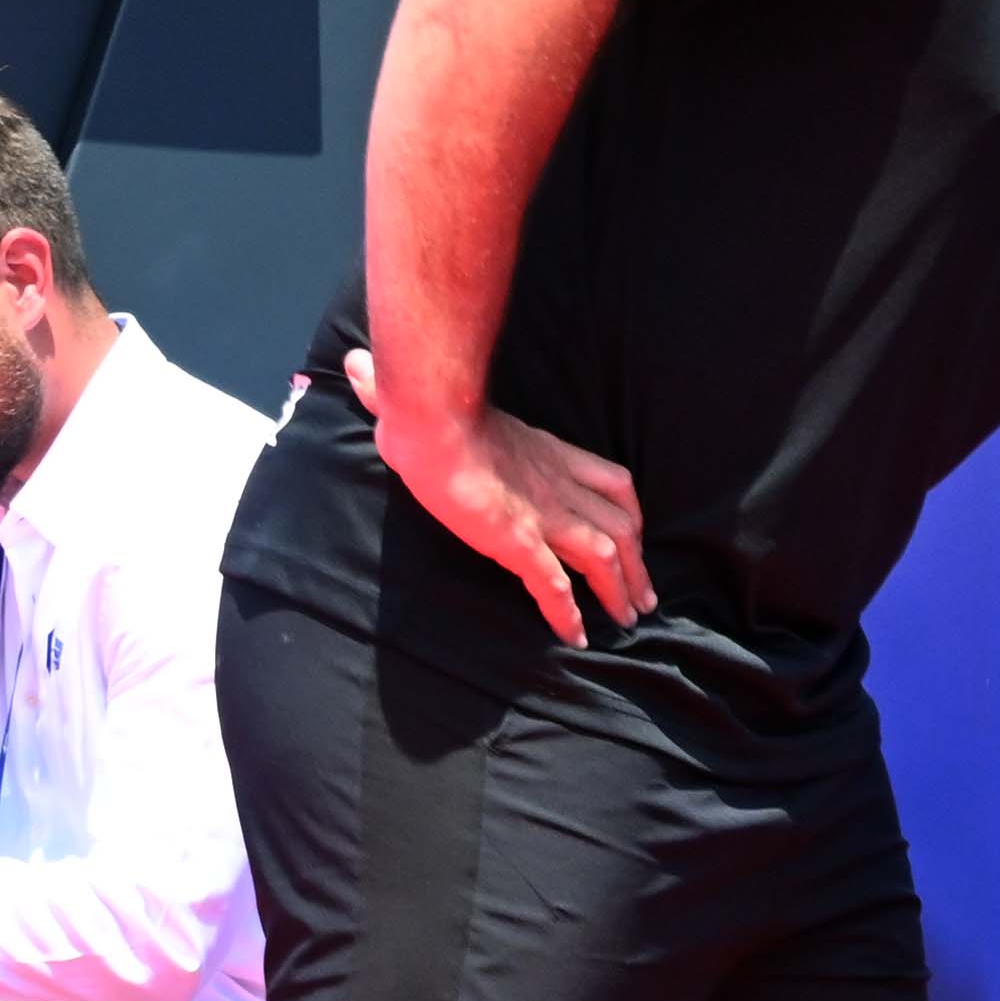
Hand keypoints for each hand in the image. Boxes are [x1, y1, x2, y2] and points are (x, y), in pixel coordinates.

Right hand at [346, 346, 649, 643]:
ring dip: (618, 591)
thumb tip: (354, 364)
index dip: (631, 513)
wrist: (433, 424)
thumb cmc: (431, 407)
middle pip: (620, 526)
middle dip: (637, 563)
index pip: (614, 482)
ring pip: (603, 559)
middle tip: (644, 595)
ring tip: (627, 620)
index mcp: (550, 453)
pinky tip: (575, 636)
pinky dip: (568, 614)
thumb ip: (403, 391)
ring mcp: (543, 515)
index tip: (636, 534)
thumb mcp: (437, 398)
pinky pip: (555, 586)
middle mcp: (559, 486)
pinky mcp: (520, 542)